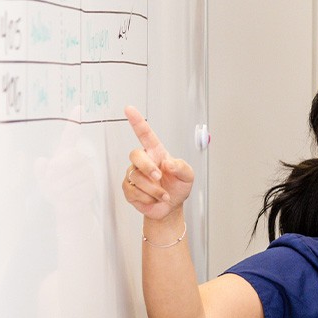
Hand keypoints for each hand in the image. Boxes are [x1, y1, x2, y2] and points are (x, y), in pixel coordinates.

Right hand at [122, 105, 194, 219]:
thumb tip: (168, 163)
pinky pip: (133, 191)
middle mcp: (143, 161)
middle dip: (147, 167)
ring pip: (137, 177)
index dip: (137, 121)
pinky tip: (154, 199)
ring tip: (164, 195)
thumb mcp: (188, 176)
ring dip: (154, 190)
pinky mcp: (129, 189)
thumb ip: (181, 167)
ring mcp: (134, 174)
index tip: (129, 109)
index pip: (145, 134)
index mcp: (156, 153)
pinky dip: (147, 198)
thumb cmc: (178, 187)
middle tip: (159, 177)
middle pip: (135, 155)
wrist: (171, 208)